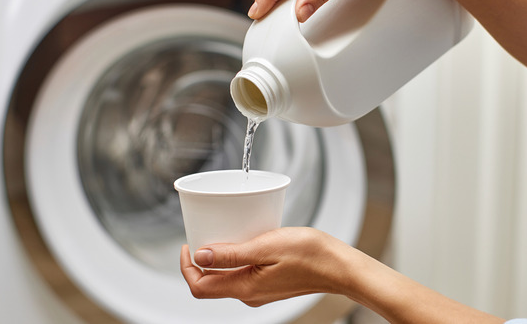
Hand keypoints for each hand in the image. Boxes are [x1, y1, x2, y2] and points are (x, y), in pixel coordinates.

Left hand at [180, 227, 503, 322]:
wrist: (341, 266)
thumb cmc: (311, 254)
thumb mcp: (266, 246)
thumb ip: (231, 253)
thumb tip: (199, 256)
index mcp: (244, 288)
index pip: (199, 286)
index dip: (186, 265)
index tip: (188, 242)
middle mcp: (249, 295)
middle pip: (210, 283)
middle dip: (200, 260)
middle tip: (205, 233)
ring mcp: (260, 292)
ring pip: (226, 278)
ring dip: (219, 257)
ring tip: (225, 232)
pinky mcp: (270, 284)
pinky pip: (243, 274)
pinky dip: (237, 258)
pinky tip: (247, 239)